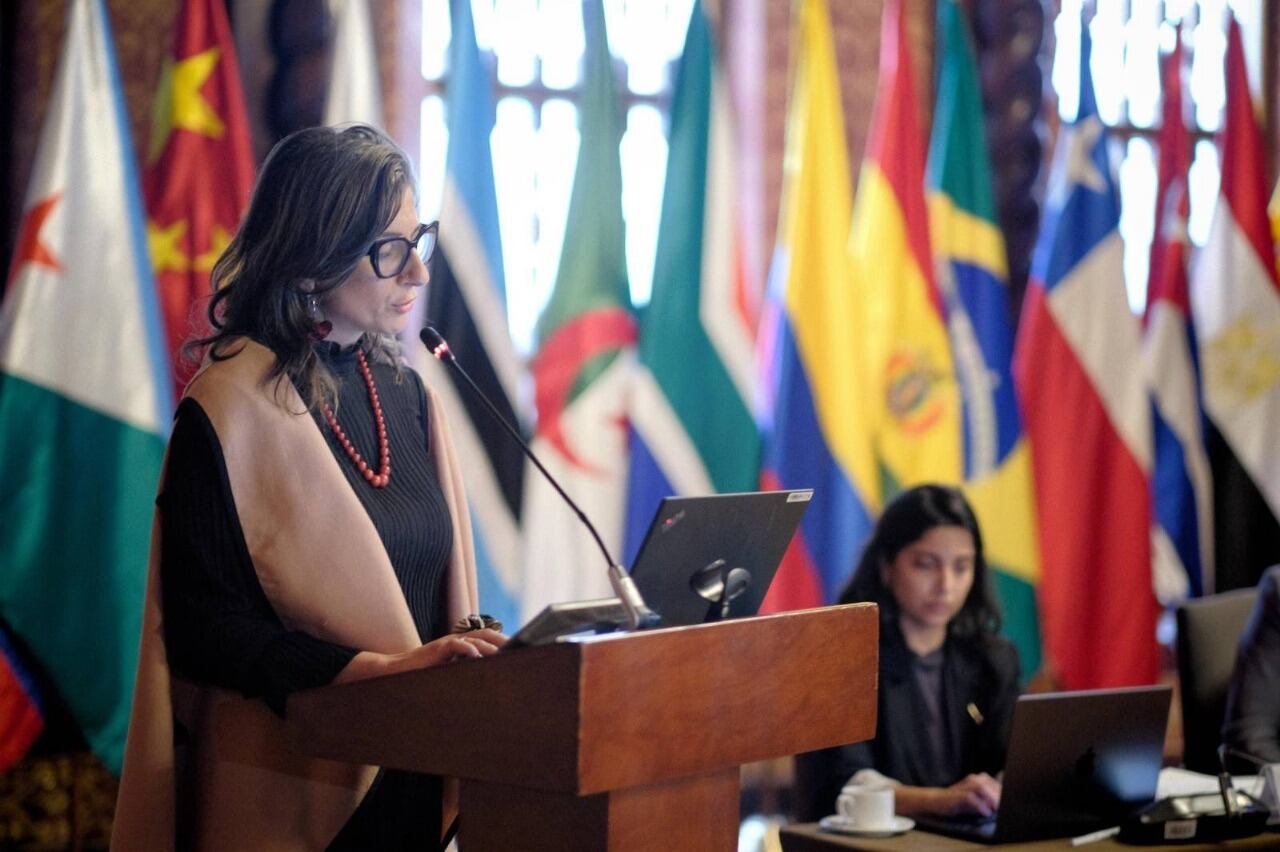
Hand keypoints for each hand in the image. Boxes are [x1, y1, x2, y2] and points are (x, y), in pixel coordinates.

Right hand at [335, 628, 506, 683]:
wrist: (397, 671)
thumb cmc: (423, 675)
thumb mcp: (448, 673)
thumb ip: (464, 671)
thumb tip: (485, 680)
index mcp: (461, 646)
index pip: (485, 639)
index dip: (501, 642)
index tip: (518, 649)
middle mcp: (456, 642)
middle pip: (484, 635)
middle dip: (501, 640)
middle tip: (518, 647)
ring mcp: (446, 644)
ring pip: (472, 639)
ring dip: (489, 645)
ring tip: (503, 652)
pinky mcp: (436, 649)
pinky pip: (454, 645)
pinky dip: (466, 649)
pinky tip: (475, 656)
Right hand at [933, 773, 1000, 817]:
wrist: (937, 800)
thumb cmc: (957, 801)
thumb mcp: (975, 800)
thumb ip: (987, 800)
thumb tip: (1000, 805)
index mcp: (978, 780)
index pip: (996, 784)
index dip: (1002, 793)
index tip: (1007, 804)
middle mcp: (972, 779)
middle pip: (991, 784)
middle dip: (998, 796)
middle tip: (1002, 808)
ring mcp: (964, 786)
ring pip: (982, 787)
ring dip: (991, 798)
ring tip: (996, 809)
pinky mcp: (957, 794)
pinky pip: (970, 797)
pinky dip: (980, 805)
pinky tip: (985, 813)